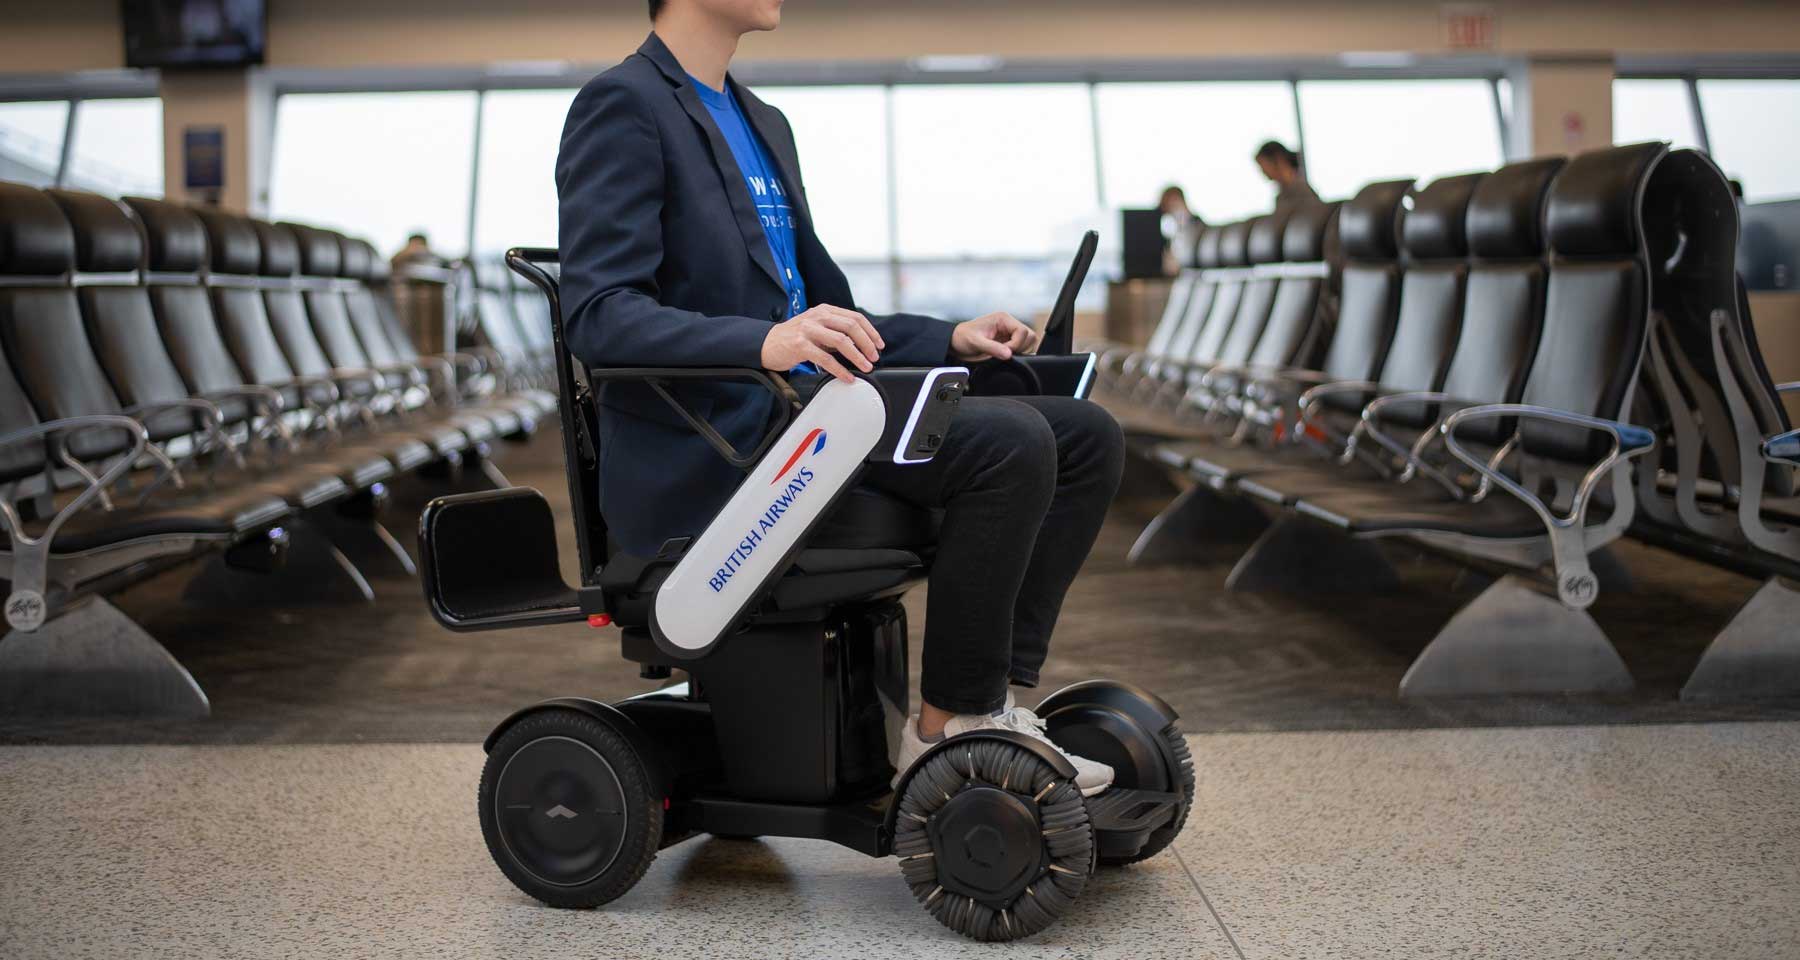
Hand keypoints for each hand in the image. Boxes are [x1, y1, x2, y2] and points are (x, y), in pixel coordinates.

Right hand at [760, 305, 884, 382]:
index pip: (854, 317)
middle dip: (867, 343)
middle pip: (851, 326)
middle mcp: (817, 317)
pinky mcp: (800, 345)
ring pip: (841, 341)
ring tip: (865, 367)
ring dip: (857, 356)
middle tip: (874, 357)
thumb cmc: (794, 338)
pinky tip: (847, 377)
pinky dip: (840, 369)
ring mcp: (808, 330)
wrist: (767, 344)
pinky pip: (826, 359)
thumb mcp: (817, 329)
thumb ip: (836, 332)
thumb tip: (861, 345)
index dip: (870, 331)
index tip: (879, 345)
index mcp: (825, 311)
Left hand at [950, 312, 1040, 362]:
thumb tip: (1008, 354)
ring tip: (1003, 354)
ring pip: (1028, 342)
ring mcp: (1009, 333)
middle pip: (1030, 336)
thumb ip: (993, 348)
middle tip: (1005, 353)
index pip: (1022, 331)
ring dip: (1019, 351)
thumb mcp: (976, 342)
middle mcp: (1008, 324)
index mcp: (1003, 319)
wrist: (955, 343)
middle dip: (1020, 347)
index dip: (1016, 344)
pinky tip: (1004, 356)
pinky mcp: (1008, 342)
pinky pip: (1021, 348)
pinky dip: (1017, 354)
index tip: (1005, 351)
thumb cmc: (962, 337)